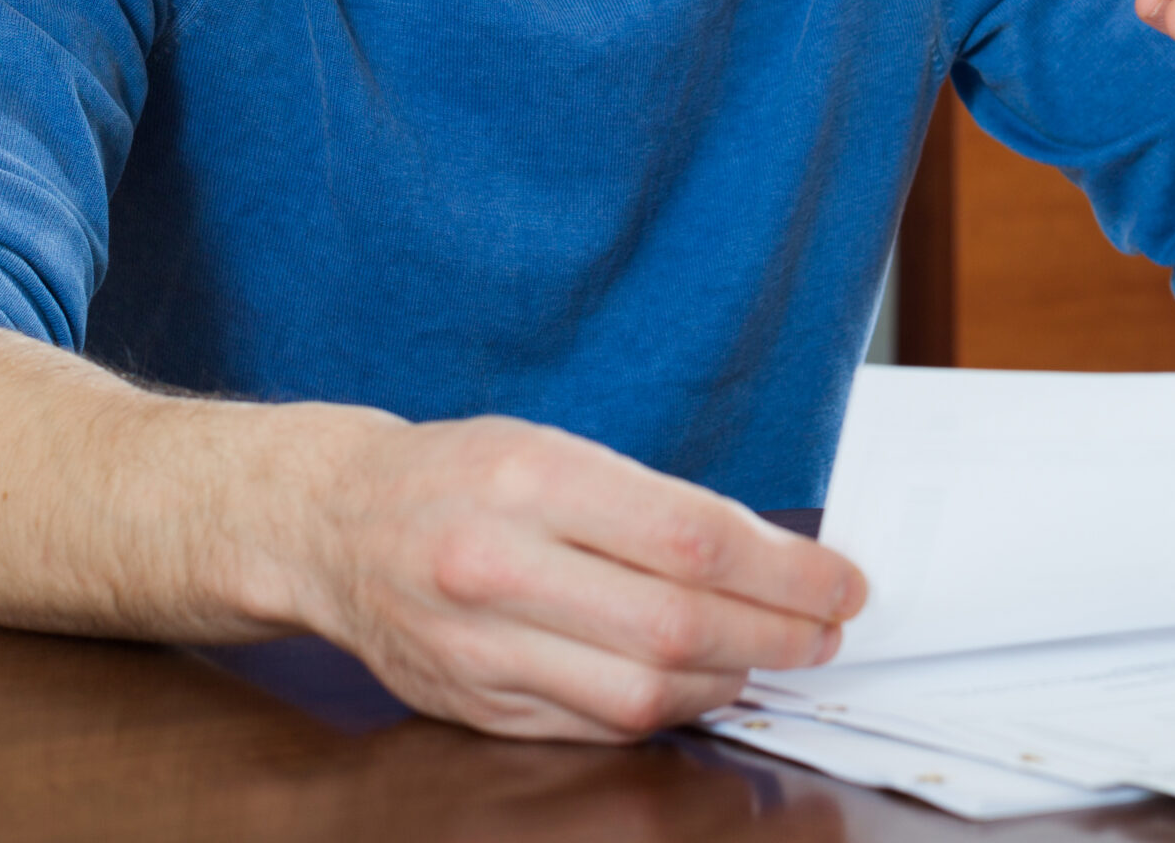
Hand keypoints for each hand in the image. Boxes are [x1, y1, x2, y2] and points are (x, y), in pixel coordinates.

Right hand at [290, 412, 864, 742]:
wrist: (335, 525)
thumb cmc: (460, 476)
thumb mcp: (551, 448)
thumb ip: (650, 504)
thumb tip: (769, 561)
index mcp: (529, 479)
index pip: (691, 538)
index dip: (785, 572)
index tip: (840, 583)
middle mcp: (499, 565)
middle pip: (677, 624)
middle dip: (776, 634)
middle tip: (825, 631)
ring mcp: (482, 647)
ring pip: (642, 692)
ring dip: (729, 681)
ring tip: (769, 657)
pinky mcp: (476, 707)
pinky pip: (597, 725)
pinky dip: (664, 710)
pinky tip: (696, 683)